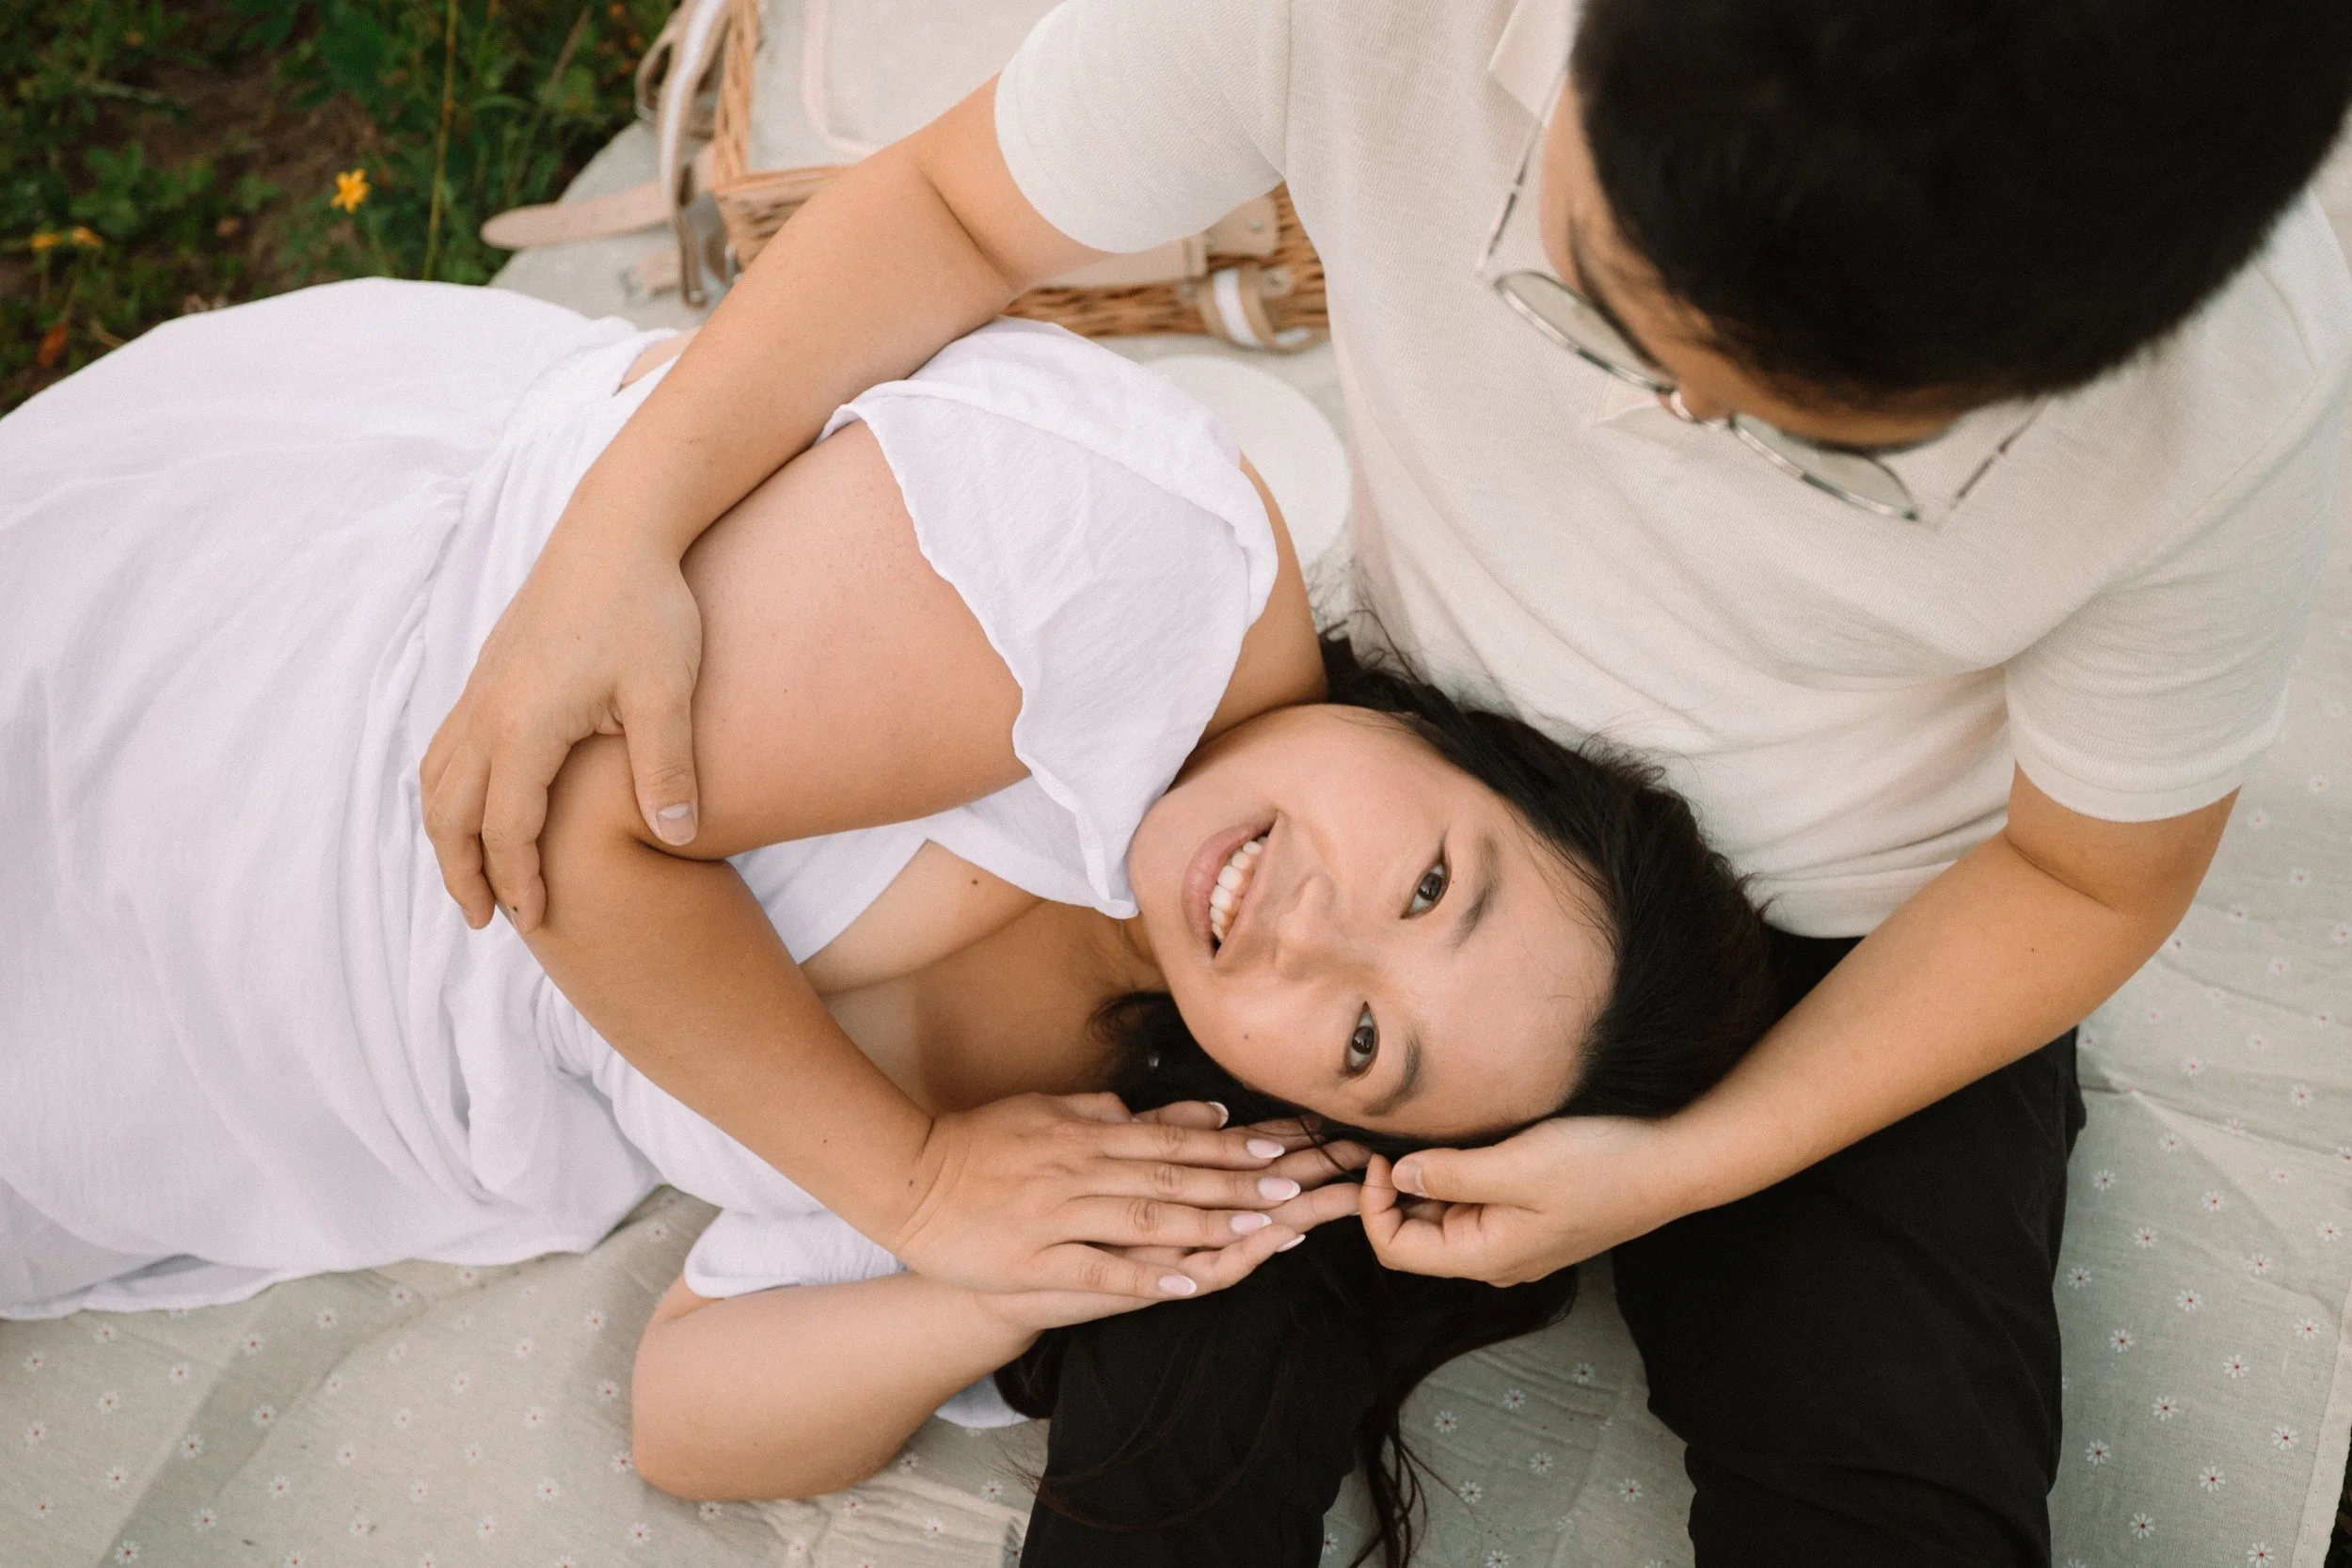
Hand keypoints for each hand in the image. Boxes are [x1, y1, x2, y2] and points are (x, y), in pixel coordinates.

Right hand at [421, 533, 703, 931]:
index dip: (517, 881)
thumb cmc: (648, 608)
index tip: (537, 921)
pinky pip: (445, 746)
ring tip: (473, 878)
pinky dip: (448, 792)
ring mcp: (481, 688)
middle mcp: (488, 709)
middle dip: (463, 873)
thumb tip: (679, 839)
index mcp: (525, 724)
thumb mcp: (668, 691)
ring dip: (447, 834)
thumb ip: (669, 769)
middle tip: (486, 921)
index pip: (507, 827)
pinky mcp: (488, 673)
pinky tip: (476, 810)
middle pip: (451, 813)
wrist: (616, 531)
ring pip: (436, 779)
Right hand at [887, 1093, 1367, 1300]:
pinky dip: (1141, 1277)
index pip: (1170, 1140)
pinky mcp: (1031, 1259)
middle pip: (1170, 1176)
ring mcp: (1056, 1215)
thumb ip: (1109, 1112)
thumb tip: (1180, 1108)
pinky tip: (1182, 1283)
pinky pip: (1095, 1269)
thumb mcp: (1046, 1112)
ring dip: (1204, 1224)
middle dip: (1234, 1184)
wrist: (906, 1177)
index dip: (1226, 1146)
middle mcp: (1078, 1170)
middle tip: (1291, 1189)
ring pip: (1142, 1219)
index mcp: (1084, 1135)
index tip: (1277, 1149)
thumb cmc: (980, 1143)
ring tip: (1257, 1231)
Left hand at [1359, 1116, 1683, 1284]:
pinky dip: (1462, 1174)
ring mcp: (1519, 1238)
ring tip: (1434, 1132)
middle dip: (1397, 1188)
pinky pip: (1480, 1201)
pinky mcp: (1536, 1216)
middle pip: (1418, 1232)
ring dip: (1431, 1178)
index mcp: (1486, 1257)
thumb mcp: (1517, 1166)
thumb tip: (1397, 1177)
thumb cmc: (1603, 1163)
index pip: (1396, 1250)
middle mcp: (1498, 1258)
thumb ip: (1450, 1175)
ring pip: (1448, 1213)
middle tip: (1395, 1134)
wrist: (1676, 1161)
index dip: (1373, 1205)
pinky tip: (1472, 1140)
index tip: (1379, 1155)